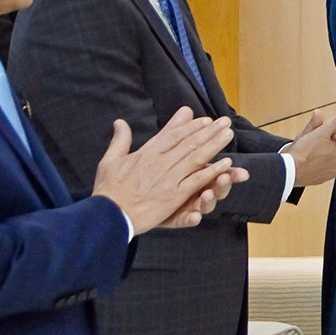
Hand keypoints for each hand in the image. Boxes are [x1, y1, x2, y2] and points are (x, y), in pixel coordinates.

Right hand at [92, 108, 245, 233]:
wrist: (108, 214)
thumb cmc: (108, 189)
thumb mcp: (110, 160)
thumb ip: (119, 140)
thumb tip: (120, 122)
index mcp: (146, 153)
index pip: (172, 135)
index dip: (190, 126)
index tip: (205, 120)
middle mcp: (159, 162)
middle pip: (188, 143)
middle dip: (208, 131)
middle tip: (224, 122)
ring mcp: (168, 178)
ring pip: (196, 158)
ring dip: (214, 145)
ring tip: (228, 134)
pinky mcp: (173, 195)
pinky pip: (196, 180)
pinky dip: (211, 171)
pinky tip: (226, 163)